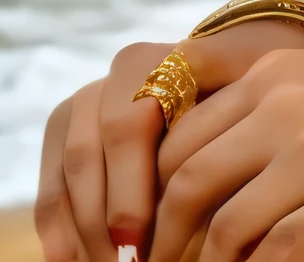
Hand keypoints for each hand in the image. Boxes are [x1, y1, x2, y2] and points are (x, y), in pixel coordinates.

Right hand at [34, 22, 303, 261]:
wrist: (237, 74)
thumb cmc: (252, 98)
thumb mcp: (250, 104)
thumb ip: (222, 138)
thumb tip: (201, 200)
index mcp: (157, 61)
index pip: (126, 128)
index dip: (128, 192)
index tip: (139, 245)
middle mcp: (115, 74)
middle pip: (88, 152)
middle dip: (101, 221)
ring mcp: (86, 99)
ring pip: (67, 172)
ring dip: (80, 230)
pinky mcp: (66, 129)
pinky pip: (51, 182)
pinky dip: (57, 227)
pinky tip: (68, 261)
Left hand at [149, 47, 303, 261]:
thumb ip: (282, 121)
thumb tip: (226, 185)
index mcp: (280, 68)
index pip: (178, 131)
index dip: (152, 190)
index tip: (150, 233)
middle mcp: (285, 101)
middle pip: (182, 181)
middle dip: (163, 240)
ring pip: (219, 228)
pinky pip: (275, 260)